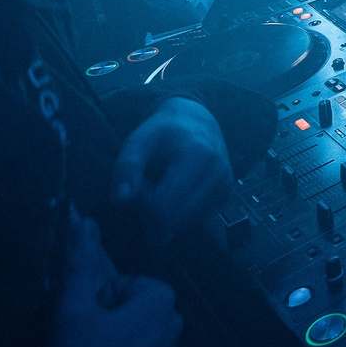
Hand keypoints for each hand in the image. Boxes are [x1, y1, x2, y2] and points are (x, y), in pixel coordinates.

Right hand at [28, 215, 180, 346]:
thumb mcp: (71, 310)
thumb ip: (78, 260)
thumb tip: (81, 217)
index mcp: (162, 304)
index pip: (129, 281)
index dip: (100, 295)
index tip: (83, 316)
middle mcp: (174, 331)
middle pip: (134, 305)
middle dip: (107, 315)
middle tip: (81, 337)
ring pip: (134, 332)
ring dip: (110, 338)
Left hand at [111, 97, 232, 245]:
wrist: (196, 122)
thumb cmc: (163, 132)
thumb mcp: (139, 140)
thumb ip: (127, 166)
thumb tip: (120, 199)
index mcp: (199, 156)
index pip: (162, 206)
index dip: (141, 202)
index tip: (139, 184)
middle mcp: (218, 174)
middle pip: (173, 220)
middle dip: (151, 212)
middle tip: (147, 188)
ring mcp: (225, 187)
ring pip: (182, 224)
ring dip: (165, 214)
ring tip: (162, 187)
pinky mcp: (225, 198)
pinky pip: (192, 222)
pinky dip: (178, 214)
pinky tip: (176, 193)